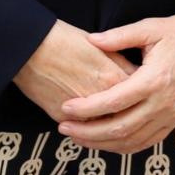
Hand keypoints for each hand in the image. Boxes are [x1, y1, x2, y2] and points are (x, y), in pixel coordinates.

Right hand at [12, 21, 134, 125]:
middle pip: (126, 118)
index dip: (142, 98)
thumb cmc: (64, 39)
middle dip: (131, 121)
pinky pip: (83, 132)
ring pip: (106, 131)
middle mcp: (102, 98)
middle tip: (132, 118)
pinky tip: (92, 131)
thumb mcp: (100, 45)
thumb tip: (134, 74)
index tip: (143, 99)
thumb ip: (120, 61)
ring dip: (110, 133)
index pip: (140, 96)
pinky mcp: (64, 118)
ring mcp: (82, 111)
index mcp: (115, 77)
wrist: (31, 45)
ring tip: (112, 129)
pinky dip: (89, 134)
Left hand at [59, 16, 174, 154]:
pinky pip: (145, 143)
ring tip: (77, 137)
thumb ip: (119, 36)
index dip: (87, 108)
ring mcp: (170, 116)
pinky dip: (122, 147)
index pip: (114, 102)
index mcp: (154, 79)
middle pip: (120, 128)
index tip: (65, 108)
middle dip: (88, 132)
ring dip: (101, 144)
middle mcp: (162, 103)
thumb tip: (91, 39)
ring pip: (131, 141)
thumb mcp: (150, 28)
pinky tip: (104, 142)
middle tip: (63, 127)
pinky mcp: (173, 122)